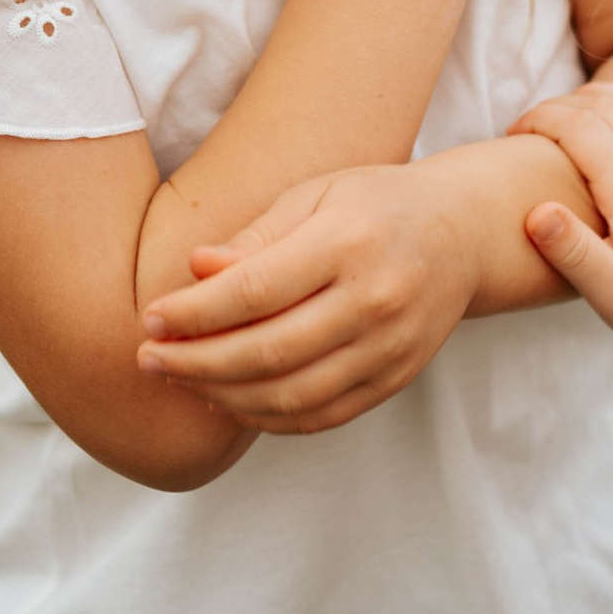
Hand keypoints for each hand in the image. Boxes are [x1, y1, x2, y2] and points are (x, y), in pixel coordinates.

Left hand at [137, 155, 482, 434]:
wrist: (464, 233)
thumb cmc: (374, 204)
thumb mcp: (316, 195)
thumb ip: (256, 238)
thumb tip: (194, 271)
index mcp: (348, 241)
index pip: (254, 291)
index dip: (193, 313)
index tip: (150, 319)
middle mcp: (375, 298)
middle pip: (267, 351)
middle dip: (195, 362)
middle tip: (148, 359)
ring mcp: (390, 346)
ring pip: (291, 395)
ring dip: (223, 396)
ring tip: (181, 379)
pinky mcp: (395, 378)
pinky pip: (322, 415)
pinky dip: (268, 418)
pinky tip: (229, 400)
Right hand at [517, 85, 612, 382]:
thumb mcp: (610, 294)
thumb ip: (572, 251)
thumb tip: (536, 210)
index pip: (581, 129)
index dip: (541, 119)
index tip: (512, 133)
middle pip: (609, 109)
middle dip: (562, 105)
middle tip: (529, 124)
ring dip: (603, 97)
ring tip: (568, 108)